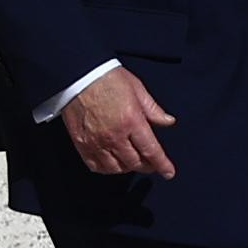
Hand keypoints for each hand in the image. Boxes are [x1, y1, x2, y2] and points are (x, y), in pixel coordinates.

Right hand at [61, 66, 176, 177]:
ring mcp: (96, 142)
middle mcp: (114, 136)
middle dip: (146, 166)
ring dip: (127, 167)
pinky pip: (96, 166)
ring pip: (116, 168)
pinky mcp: (82, 145)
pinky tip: (112, 162)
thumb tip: (168, 122)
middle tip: (151, 163)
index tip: (169, 172)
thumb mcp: (137, 88)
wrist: (78, 75)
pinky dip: (107, 168)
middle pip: (134, 162)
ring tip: (132, 160)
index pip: (150, 150)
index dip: (162, 164)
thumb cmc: (108, 78)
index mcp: (131, 120)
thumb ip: (153, 109)